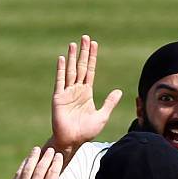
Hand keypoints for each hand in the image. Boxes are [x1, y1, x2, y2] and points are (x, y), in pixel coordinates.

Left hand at [9, 147, 80, 178]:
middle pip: (41, 167)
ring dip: (33, 157)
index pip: (53, 172)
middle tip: (50, 149)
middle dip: (46, 156)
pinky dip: (23, 165)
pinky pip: (19, 174)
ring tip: (37, 149)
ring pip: (29, 168)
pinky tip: (27, 160)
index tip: (59, 155)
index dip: (56, 162)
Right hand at [51, 35, 122, 153]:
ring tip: (74, 44)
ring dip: (73, 57)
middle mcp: (76, 90)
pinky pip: (60, 81)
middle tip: (86, 37)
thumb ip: (109, 103)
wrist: (72, 141)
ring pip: (71, 71)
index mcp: (86, 93)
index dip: (92, 58)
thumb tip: (119, 91)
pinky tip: (63, 59)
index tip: (94, 45)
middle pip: (81, 67)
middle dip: (84, 53)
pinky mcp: (59, 97)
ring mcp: (67, 92)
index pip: (90, 71)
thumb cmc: (86, 131)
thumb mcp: (102, 116)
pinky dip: (62, 70)